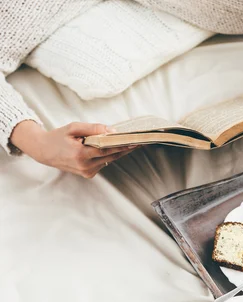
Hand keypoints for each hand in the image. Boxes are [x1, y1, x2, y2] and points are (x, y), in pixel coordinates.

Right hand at [10, 120, 135, 178]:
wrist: (44, 151)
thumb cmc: (58, 137)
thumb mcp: (73, 127)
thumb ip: (93, 128)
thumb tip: (111, 130)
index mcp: (81, 154)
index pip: (108, 149)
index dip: (123, 145)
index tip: (135, 141)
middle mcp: (85, 166)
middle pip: (111, 156)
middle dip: (125, 148)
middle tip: (139, 141)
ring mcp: (87, 172)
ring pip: (109, 160)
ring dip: (119, 152)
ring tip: (131, 143)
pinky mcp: (88, 174)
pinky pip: (103, 163)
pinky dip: (109, 156)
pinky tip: (115, 148)